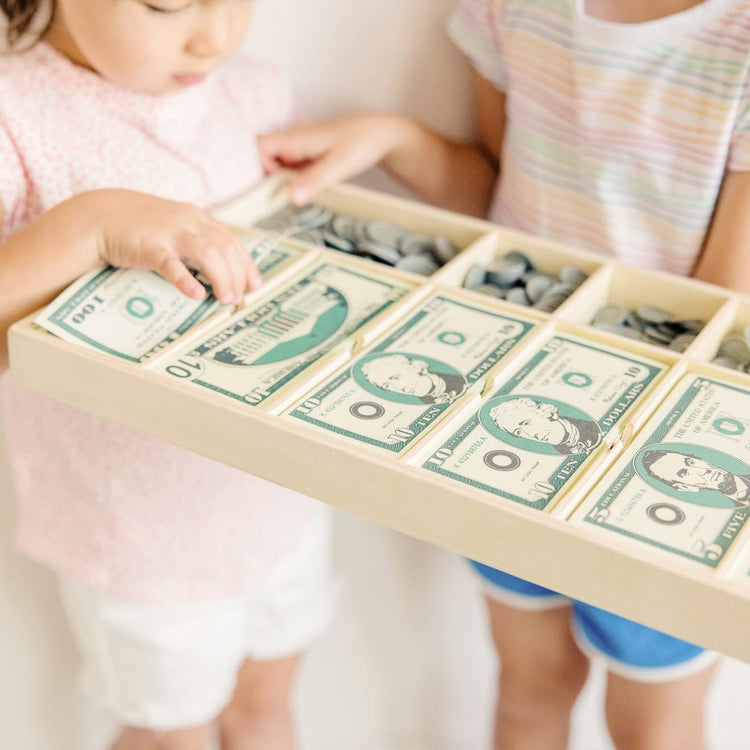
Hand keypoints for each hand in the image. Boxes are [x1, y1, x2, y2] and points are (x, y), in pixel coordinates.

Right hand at [90, 190, 261, 304]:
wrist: (99, 216)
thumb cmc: (139, 226)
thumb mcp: (174, 226)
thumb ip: (196, 241)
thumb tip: (219, 268)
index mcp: (196, 218)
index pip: (232, 240)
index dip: (246, 264)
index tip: (255, 284)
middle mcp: (188, 222)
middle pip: (225, 248)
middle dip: (237, 275)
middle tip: (238, 298)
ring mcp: (169, 233)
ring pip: (208, 254)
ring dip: (222, 278)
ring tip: (225, 299)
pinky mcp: (149, 246)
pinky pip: (172, 265)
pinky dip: (186, 280)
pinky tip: (196, 295)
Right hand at [258, 113, 406, 204]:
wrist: (383, 135)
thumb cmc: (361, 144)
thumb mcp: (339, 166)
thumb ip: (314, 181)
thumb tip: (292, 198)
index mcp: (295, 138)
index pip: (258, 146)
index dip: (255, 165)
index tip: (267, 186)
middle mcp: (294, 140)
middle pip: (263, 157)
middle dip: (265, 178)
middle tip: (275, 200)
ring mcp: (302, 147)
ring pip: (277, 164)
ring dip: (279, 181)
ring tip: (289, 199)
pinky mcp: (310, 155)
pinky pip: (291, 167)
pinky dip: (292, 180)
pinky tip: (304, 192)